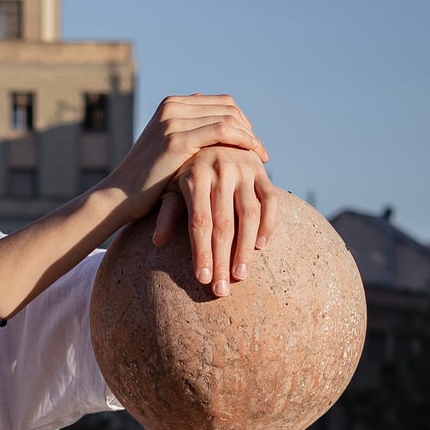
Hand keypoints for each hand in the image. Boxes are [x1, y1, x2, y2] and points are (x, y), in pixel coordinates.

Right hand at [108, 94, 264, 216]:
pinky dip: (241, 141)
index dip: (241, 121)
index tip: (253, 142)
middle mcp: (173, 106)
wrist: (119, 196)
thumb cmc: (146, 182)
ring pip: (227, 117)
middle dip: (248, 128)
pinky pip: (221, 131)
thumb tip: (221, 135)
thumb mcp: (170, 151)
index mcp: (172, 104)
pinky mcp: (176, 139)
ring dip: (249, 135)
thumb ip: (191, 136)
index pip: (220, 103)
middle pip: (227, 107)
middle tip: (260, 151)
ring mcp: (173, 120)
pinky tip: (252, 156)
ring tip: (260, 156)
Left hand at [154, 146, 278, 298]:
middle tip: (220, 290)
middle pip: (223, 224)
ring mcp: (244, 168)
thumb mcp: (172, 188)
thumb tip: (158, 241)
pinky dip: (268, 223)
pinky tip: (261, 246)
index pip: (199, 222)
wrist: (214, 138)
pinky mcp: (261, 170)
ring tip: (240, 276)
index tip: (203, 280)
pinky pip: (271, 200)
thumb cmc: (187, 171)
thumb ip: (168, 213)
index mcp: (195, 175)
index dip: (202, 252)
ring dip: (246, 248)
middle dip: (222, 260)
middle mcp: (220, 170)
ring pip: (249, 214)